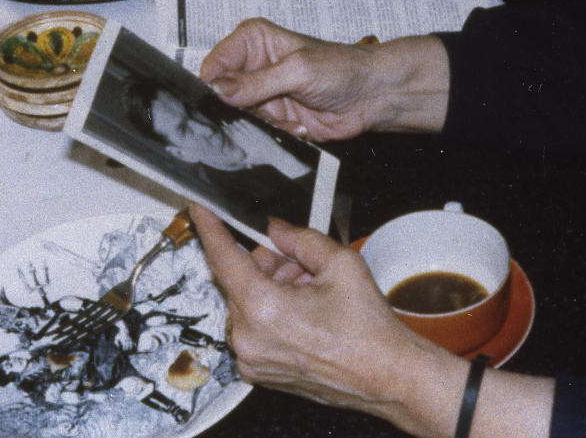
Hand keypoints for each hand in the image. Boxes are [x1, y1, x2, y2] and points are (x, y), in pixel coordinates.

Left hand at [188, 204, 464, 431]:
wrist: (386, 375)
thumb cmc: (368, 328)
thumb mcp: (341, 264)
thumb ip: (300, 239)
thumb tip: (275, 228)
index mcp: (263, 308)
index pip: (224, 258)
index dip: (210, 229)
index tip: (199, 210)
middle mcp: (248, 338)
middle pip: (241, 281)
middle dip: (270, 266)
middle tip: (305, 267)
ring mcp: (251, 360)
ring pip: (247, 305)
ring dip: (272, 291)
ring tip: (312, 296)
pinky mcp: (259, 373)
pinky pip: (253, 330)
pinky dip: (272, 316)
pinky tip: (305, 316)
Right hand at [199, 18, 450, 139]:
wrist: (372, 95)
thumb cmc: (343, 68)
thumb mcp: (298, 70)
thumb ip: (256, 82)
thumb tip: (217, 90)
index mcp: (253, 41)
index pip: (214, 64)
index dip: (213, 86)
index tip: (223, 103)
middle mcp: (252, 67)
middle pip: (221, 96)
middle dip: (239, 111)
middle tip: (261, 114)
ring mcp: (261, 95)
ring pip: (238, 119)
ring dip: (262, 124)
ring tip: (289, 116)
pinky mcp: (273, 119)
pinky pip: (258, 134)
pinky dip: (277, 134)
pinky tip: (300, 125)